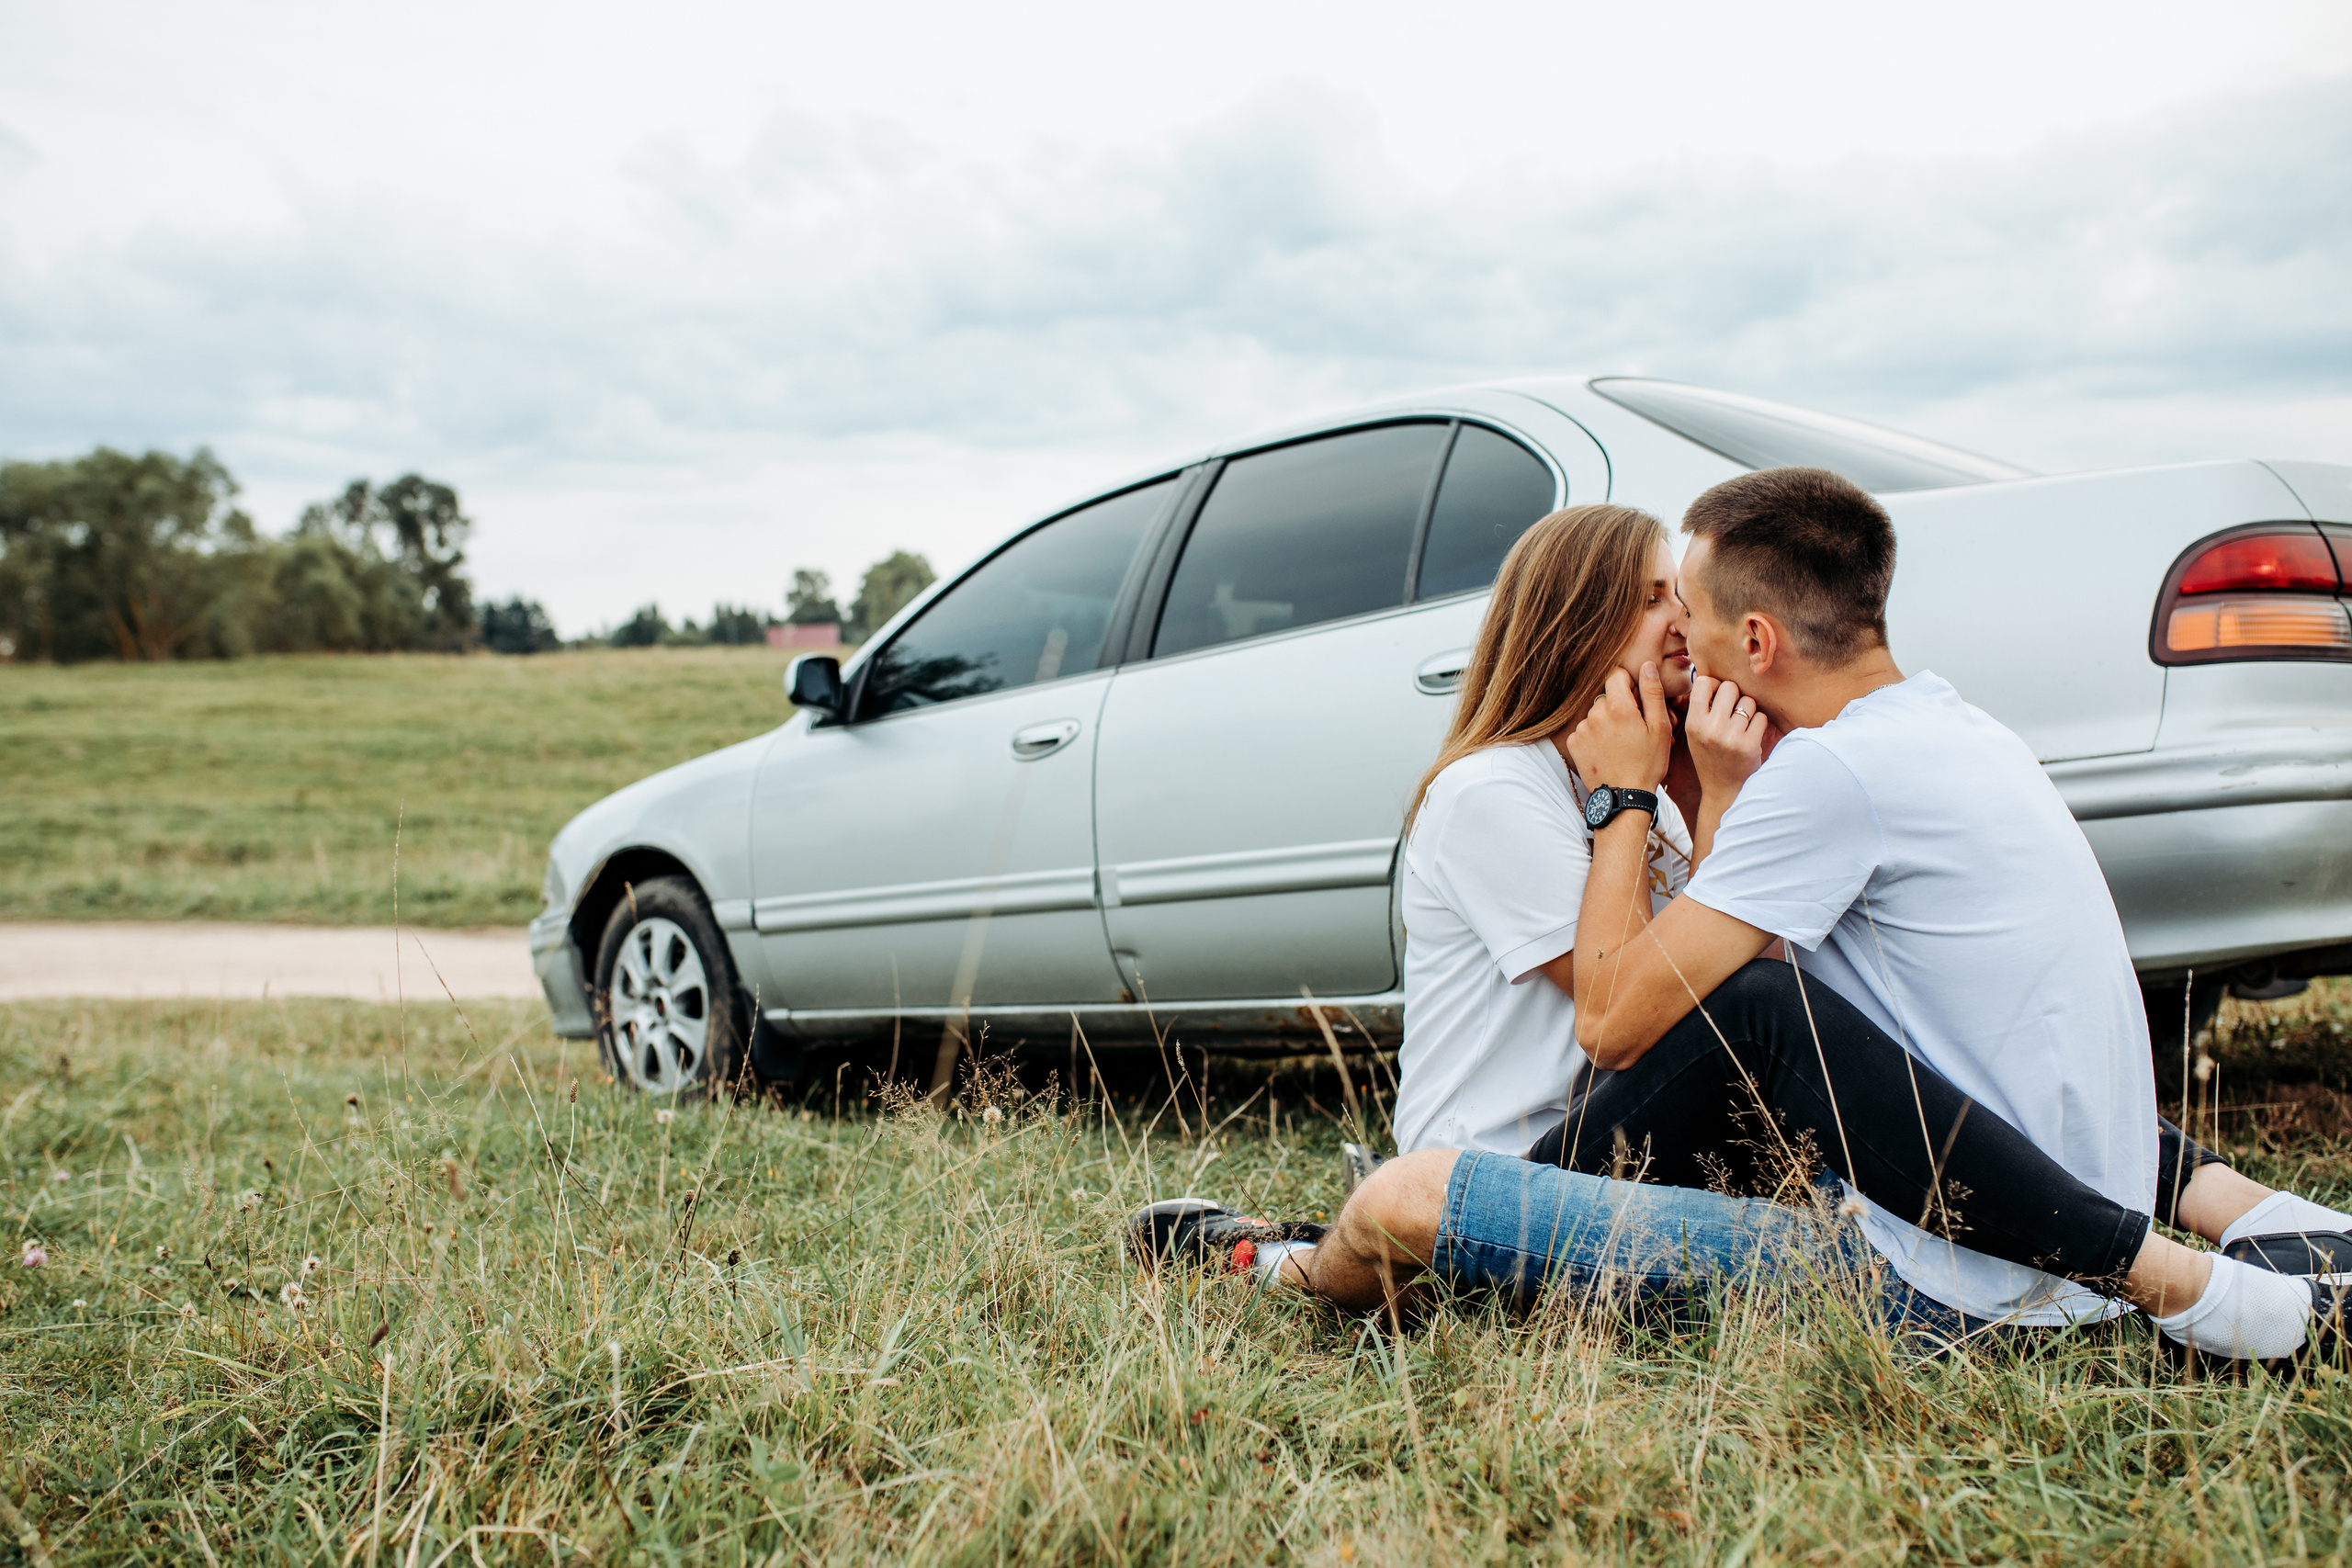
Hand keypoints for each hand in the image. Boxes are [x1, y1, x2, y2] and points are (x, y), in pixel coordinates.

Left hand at [1565, 663, 1672, 796]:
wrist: (1625, 797)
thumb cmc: (1648, 763)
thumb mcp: (1660, 727)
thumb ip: (1652, 692)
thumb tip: (1647, 666)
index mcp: (1618, 705)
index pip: (1617, 675)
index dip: (1629, 685)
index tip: (1637, 702)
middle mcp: (1595, 713)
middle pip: (1606, 696)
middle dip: (1619, 705)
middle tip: (1634, 728)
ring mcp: (1582, 729)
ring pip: (1595, 714)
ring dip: (1606, 722)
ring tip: (1621, 743)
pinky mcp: (1573, 743)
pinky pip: (1585, 730)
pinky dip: (1594, 736)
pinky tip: (1607, 751)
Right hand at [1683, 675, 1769, 799]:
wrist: (1723, 790)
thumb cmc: (1710, 757)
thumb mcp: (1695, 734)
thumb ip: (1700, 708)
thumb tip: (1710, 678)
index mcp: (1693, 723)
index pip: (1703, 682)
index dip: (1713, 685)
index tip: (1717, 697)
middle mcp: (1710, 728)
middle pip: (1729, 687)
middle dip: (1734, 696)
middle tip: (1732, 712)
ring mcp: (1730, 737)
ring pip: (1748, 701)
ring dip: (1748, 710)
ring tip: (1741, 726)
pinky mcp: (1749, 745)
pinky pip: (1761, 717)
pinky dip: (1759, 724)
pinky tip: (1750, 736)